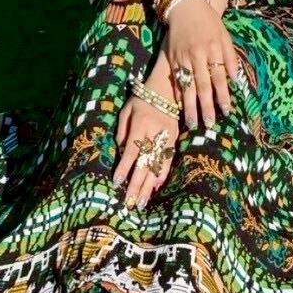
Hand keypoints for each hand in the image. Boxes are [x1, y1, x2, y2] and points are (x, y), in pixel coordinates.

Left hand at [113, 92, 177, 209]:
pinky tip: (156, 187)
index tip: (117, 182)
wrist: (167, 89)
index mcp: (141, 124)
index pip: (131, 150)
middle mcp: (155, 132)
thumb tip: (121, 154)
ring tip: (141, 202)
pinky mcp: (174, 139)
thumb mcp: (126, 110)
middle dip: (136, 184)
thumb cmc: (141, 100)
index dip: (124, 167)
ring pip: (157, 166)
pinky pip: (168, 160)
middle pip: (145, 163)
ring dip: (149, 186)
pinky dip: (162, 174)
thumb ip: (122, 132)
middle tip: (129, 203)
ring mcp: (167, 137)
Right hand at [164, 0, 239, 128]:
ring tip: (192, 123)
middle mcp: (197, 55)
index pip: (219, 77)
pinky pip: (175, 79)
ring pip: (187, 86)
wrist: (185, 5)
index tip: (226, 112)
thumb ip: (231, 57)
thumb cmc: (208, 21)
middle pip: (202, 85)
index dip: (222, 95)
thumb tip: (236, 79)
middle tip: (209, 125)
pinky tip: (178, 107)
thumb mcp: (224, 35)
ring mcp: (182, 57)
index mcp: (213, 49)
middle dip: (206, 107)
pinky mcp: (172, 58)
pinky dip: (177, 93)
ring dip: (190, 106)